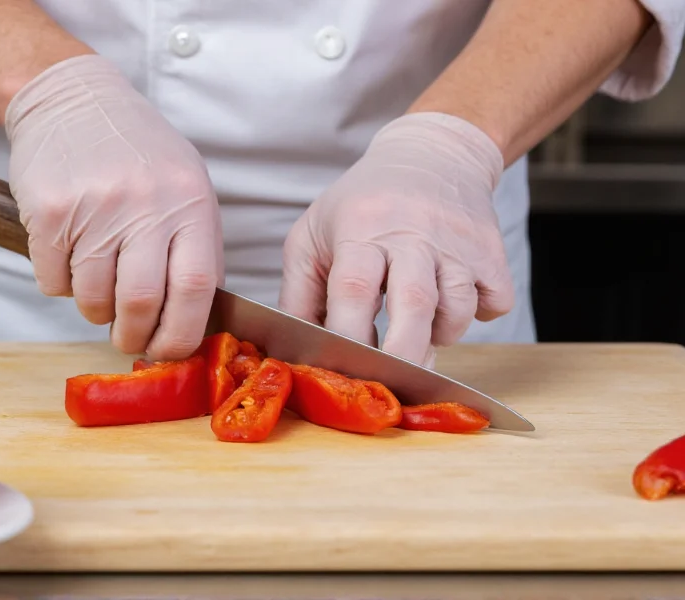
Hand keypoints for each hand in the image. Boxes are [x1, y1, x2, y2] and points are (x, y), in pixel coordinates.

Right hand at [5, 54, 223, 359]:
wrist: (74, 100)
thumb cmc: (137, 153)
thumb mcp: (186, 187)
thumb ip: (196, 247)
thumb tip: (198, 320)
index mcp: (190, 202)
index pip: (198, 288)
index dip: (182, 333)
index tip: (169, 351)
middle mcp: (146, 204)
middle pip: (141, 302)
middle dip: (133, 337)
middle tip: (126, 340)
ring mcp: (95, 207)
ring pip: (92, 299)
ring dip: (94, 311)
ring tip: (98, 288)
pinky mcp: (48, 211)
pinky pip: (53, 281)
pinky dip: (61, 285)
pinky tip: (69, 256)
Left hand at [278, 112, 513, 366]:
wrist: (432, 156)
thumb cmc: (361, 206)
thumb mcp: (313, 236)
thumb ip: (299, 296)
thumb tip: (298, 353)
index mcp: (360, 230)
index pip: (354, 290)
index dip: (348, 336)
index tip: (343, 368)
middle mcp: (413, 235)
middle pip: (413, 304)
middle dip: (402, 353)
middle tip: (392, 380)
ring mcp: (458, 244)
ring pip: (458, 309)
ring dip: (440, 334)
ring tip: (417, 326)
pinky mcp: (492, 253)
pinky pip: (494, 303)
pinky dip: (478, 316)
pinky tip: (451, 302)